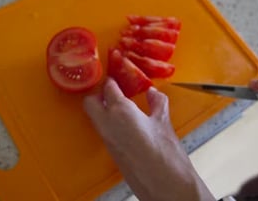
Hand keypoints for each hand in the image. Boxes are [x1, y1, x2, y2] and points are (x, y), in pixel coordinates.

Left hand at [83, 78, 213, 200]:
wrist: (165, 186)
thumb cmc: (166, 156)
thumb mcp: (164, 123)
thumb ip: (157, 104)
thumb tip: (153, 94)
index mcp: (120, 112)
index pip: (108, 87)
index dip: (112, 78)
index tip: (117, 71)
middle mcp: (108, 124)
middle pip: (90, 102)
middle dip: (98, 92)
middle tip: (113, 88)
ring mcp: (107, 139)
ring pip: (95, 116)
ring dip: (103, 107)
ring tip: (121, 102)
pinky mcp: (111, 151)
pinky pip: (103, 129)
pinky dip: (109, 121)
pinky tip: (126, 121)